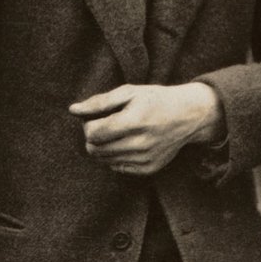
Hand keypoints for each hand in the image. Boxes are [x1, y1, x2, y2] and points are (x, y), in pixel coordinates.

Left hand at [70, 82, 224, 175]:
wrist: (188, 115)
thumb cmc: (156, 99)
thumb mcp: (129, 92)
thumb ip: (99, 102)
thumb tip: (72, 110)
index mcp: (134, 121)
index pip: (92, 134)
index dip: (88, 125)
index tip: (97, 117)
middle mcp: (140, 143)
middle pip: (95, 150)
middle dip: (93, 137)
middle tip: (105, 125)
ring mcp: (145, 159)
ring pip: (104, 160)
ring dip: (103, 148)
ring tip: (116, 133)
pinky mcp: (149, 169)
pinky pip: (117, 168)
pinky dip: (116, 157)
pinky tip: (126, 144)